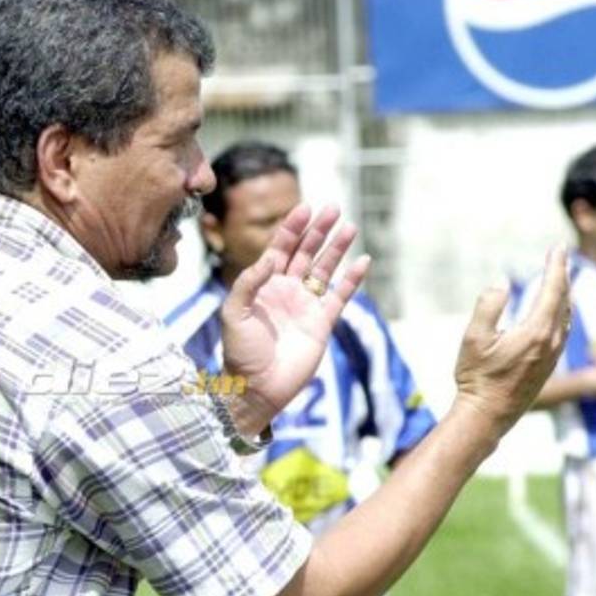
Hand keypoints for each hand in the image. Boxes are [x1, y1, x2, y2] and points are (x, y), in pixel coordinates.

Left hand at [220, 204, 369, 434]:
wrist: (256, 387)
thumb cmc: (240, 352)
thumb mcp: (232, 313)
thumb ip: (248, 283)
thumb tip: (270, 258)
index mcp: (264, 285)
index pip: (280, 248)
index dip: (293, 228)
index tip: (305, 208)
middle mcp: (286, 290)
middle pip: (306, 253)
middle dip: (318, 230)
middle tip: (333, 208)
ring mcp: (306, 305)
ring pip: (325, 269)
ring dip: (337, 248)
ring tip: (350, 227)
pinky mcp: (322, 323)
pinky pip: (340, 296)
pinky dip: (352, 279)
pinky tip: (363, 261)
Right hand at [454, 246, 569, 436]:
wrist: (488, 416)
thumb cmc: (477, 378)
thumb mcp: (473, 338)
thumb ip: (488, 306)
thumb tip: (501, 283)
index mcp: (536, 331)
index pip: (553, 289)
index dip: (556, 265)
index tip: (558, 247)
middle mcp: (551, 342)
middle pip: (564, 301)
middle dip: (562, 276)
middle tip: (560, 257)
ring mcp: (552, 356)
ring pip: (566, 317)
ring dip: (564, 295)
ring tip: (560, 280)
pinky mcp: (549, 367)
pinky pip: (562, 331)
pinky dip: (561, 313)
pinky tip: (555, 313)